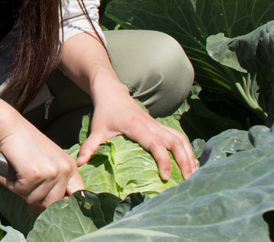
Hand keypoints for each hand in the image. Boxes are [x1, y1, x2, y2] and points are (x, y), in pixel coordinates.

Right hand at [0, 121, 85, 213]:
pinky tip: (14, 170)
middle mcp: (65, 169)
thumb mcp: (47, 161)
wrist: (9, 126)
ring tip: (19, 173)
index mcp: (70, 166)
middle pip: (53, 204)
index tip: (51, 206)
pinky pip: (22, 192)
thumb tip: (51, 209)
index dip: (64, 205)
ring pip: (36, 200)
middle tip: (26, 186)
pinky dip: (13, 185)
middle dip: (36, 200)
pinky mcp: (36, 174)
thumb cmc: (24, 143)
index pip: (78, 196)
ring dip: (23, 191)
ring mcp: (52, 172)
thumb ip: (54, 182)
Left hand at [78, 82, 197, 180]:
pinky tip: (191, 162)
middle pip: (175, 142)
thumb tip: (80, 163)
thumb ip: (89, 146)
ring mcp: (157, 124)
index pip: (155, 144)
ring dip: (189, 155)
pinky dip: (187, 149)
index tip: (165, 176)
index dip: (163, 160)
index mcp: (136, 126)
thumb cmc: (104, 112)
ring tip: (194, 174)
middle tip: (189, 180)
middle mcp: (151, 124)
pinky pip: (178, 136)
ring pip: (180, 138)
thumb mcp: (96, 129)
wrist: (112, 92)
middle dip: (185, 161)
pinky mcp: (160, 126)